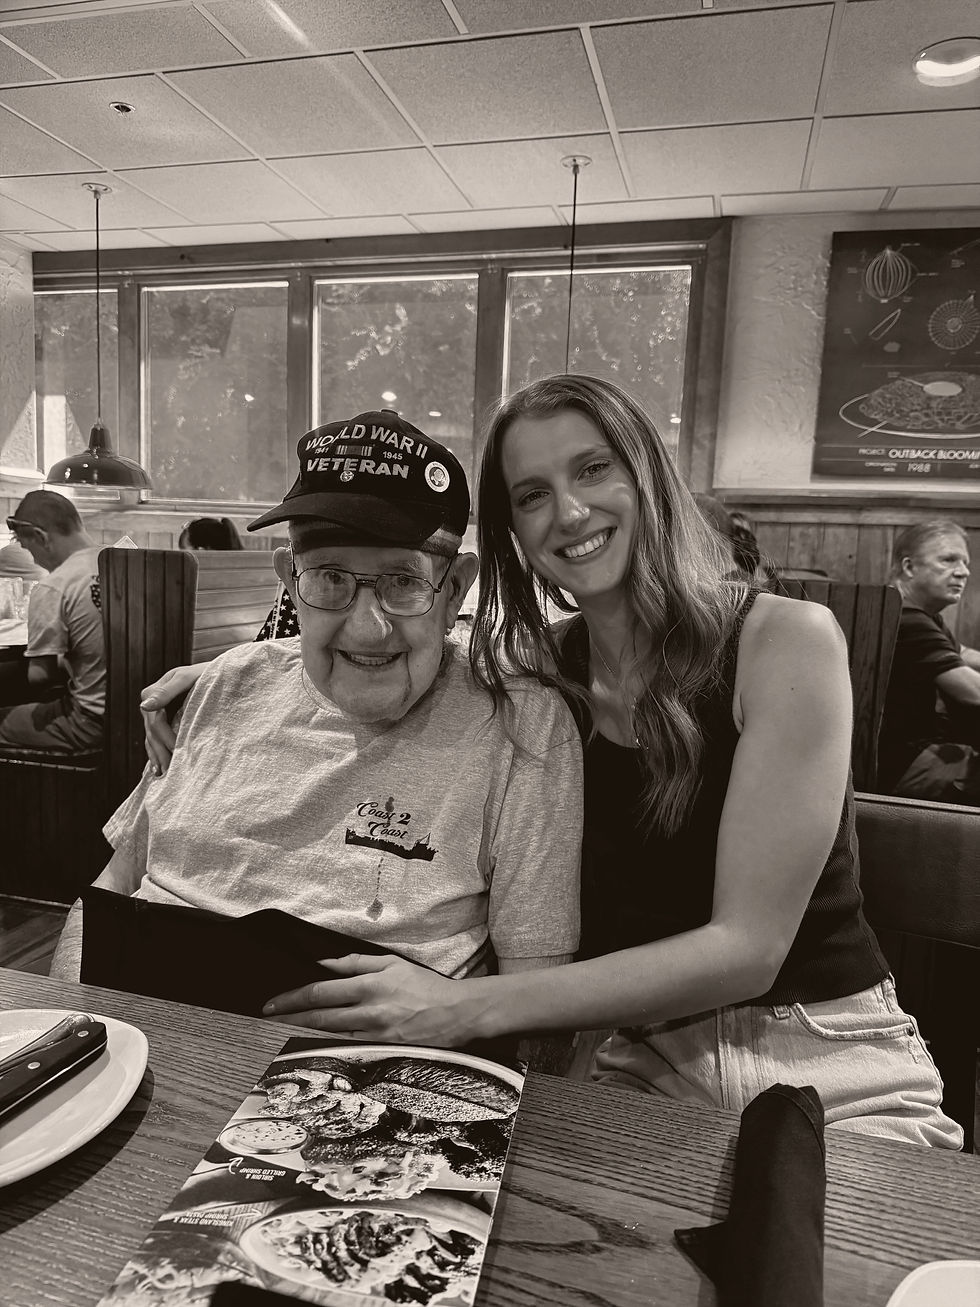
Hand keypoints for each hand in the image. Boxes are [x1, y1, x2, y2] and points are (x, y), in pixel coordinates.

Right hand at [140, 663, 203, 774]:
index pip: (156, 721)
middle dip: (161, 752)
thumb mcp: (188, 678)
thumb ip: (167, 690)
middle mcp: (152, 704)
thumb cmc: (207, 673)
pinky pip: (155, 740)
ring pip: (152, 739)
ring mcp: (157, 713)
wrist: (221, 673)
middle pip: (152, 733)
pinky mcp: (164, 720)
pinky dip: (157, 754)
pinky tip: (158, 769)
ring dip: (157, 757)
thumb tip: (145, 706)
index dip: (166, 738)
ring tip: (163, 774)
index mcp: (154, 692)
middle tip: (170, 771)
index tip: (179, 752)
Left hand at [262, 954, 478, 1046]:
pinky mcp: (382, 1050)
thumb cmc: (425, 985)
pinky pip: (348, 1048)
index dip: (292, 998)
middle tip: (266, 1020)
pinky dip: (327, 1047)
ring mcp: (375, 1034)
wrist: (456, 1012)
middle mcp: (369, 1011)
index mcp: (369, 985)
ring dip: (302, 1035)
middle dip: (288, 1018)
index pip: (320, 992)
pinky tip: (312, 1047)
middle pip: (318, 1017)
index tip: (272, 1003)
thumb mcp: (392, 963)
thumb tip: (325, 964)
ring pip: (329, 1036)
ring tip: (280, 1034)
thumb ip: (356, 963)